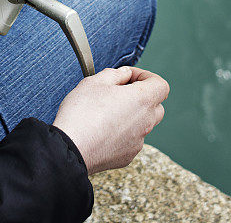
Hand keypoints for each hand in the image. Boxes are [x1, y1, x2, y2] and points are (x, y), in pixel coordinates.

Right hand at [53, 66, 169, 174]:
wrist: (70, 148)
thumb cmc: (82, 111)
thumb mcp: (95, 81)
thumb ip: (115, 74)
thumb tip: (125, 74)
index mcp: (141, 100)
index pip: (161, 85)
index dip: (145, 76)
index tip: (127, 76)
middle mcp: (145, 122)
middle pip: (156, 105)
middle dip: (141, 96)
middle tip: (119, 92)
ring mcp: (138, 142)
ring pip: (143, 123)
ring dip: (131, 114)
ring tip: (106, 111)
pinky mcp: (128, 156)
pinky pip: (131, 139)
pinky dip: (122, 132)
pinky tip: (101, 129)